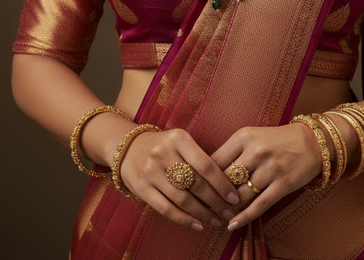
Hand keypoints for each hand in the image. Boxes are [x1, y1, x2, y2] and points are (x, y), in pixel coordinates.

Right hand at [119, 128, 240, 231]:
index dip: (222, 183)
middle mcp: (164, 153)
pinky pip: (166, 209)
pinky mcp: (141, 188)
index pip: (206, 164)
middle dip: (216, 202)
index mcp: (179, 138)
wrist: (128, 148)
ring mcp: (151, 171)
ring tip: (216, 221)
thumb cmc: (164, 147)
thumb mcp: (181, 142)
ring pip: (182, 199)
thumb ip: (200, 158)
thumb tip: (227, 184)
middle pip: (196, 183)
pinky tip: (198, 225)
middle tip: (229, 213)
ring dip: (202, 213)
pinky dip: (184, 220)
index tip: (235, 196)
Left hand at [211, 123, 322, 230]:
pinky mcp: (283, 184)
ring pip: (241, 195)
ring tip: (216, 217)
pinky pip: (259, 205)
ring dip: (227, 209)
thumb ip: (231, 152)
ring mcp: (271, 168)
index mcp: (244, 136)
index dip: (203, 179)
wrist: (311, 141)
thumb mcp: (251, 136)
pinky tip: (232, 225)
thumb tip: (206, 174)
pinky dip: (244, 217)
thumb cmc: (275, 140)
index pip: (215, 161)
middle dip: (213, 197)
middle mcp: (257, 151)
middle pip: (226, 180)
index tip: (195, 190)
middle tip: (202, 209)